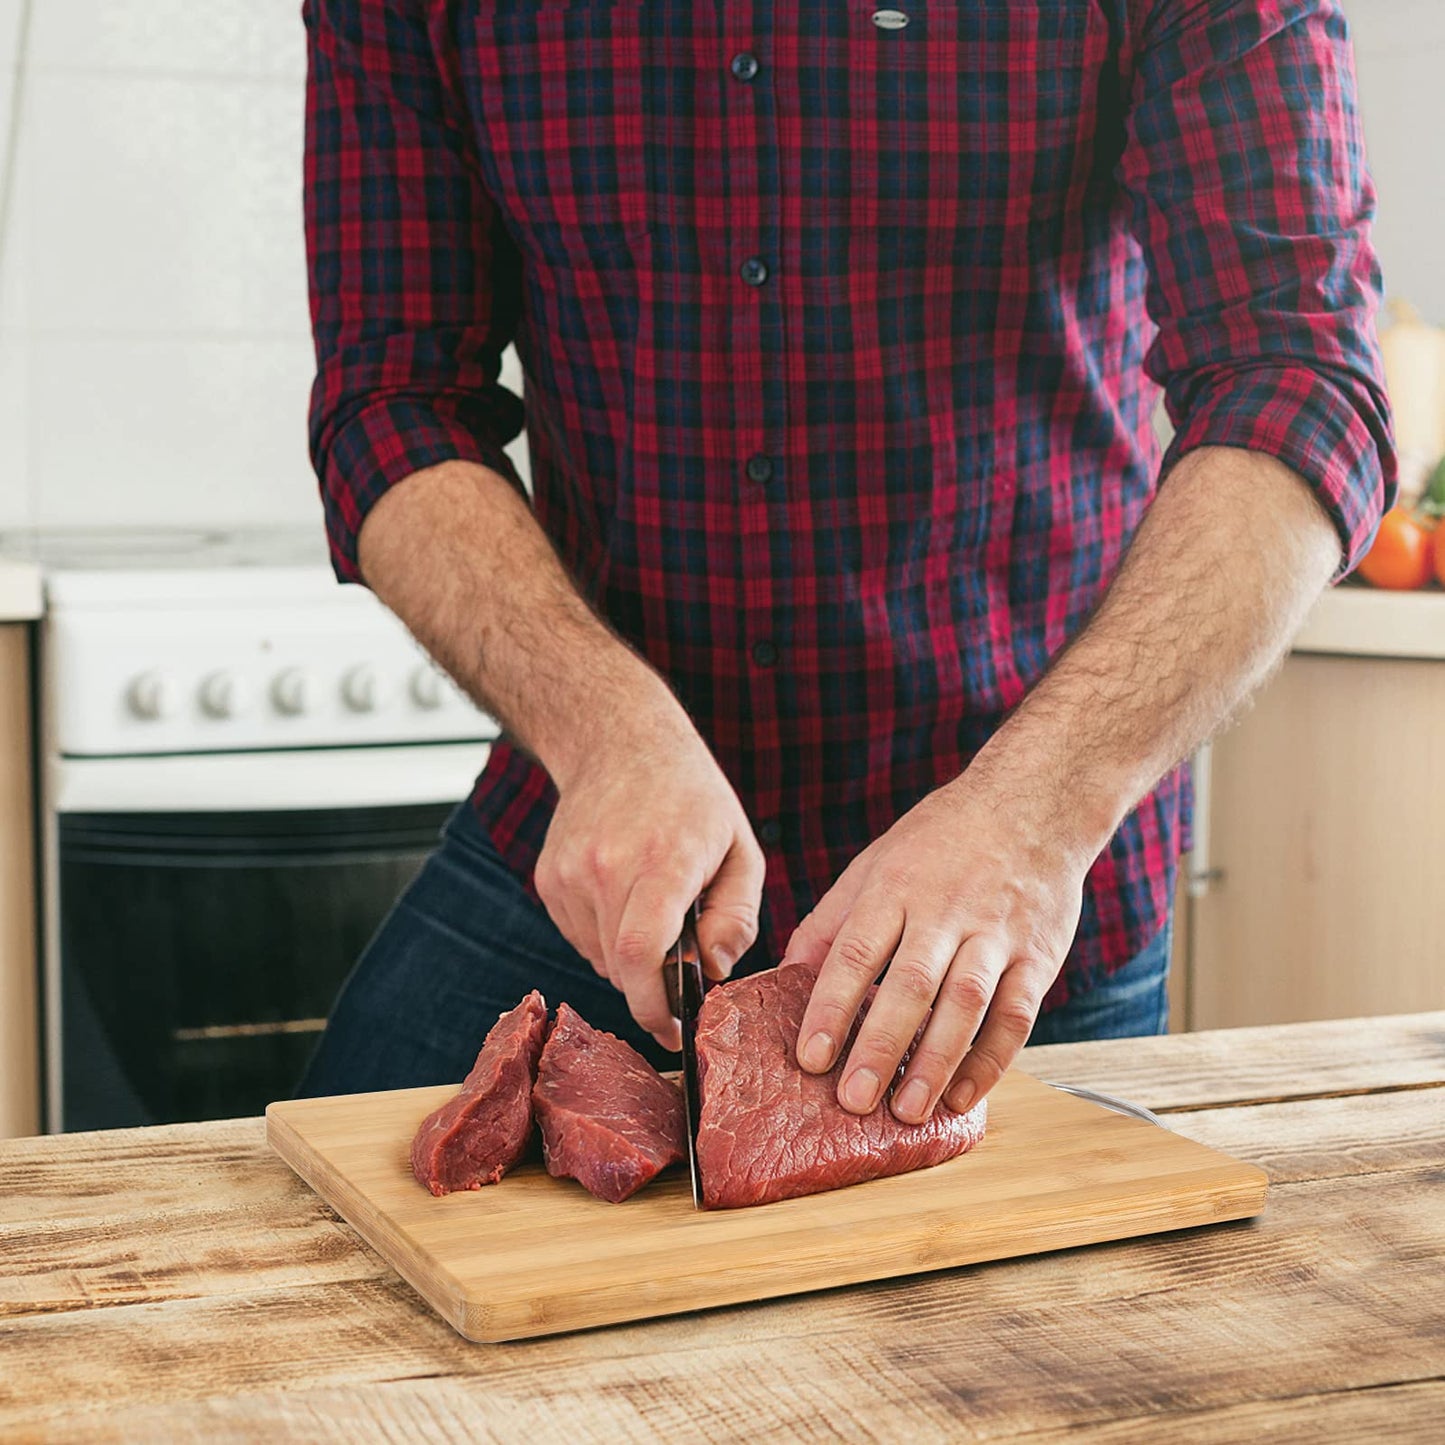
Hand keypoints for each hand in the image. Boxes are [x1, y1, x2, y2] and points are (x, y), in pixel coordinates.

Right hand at [534, 699, 764, 1050]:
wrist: (619, 741)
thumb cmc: (692, 797)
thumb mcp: (741, 851)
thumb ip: (737, 918)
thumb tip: (714, 973)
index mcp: (663, 860)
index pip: (643, 955)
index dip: (656, 1007)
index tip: (676, 1032)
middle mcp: (606, 867)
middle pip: (621, 967)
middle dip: (654, 988)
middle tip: (681, 972)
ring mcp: (570, 873)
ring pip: (600, 958)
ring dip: (631, 961)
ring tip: (656, 915)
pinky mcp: (549, 879)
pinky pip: (581, 937)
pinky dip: (607, 938)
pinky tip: (626, 900)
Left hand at [784, 771, 1088, 1120]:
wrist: (1032, 804)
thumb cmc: (940, 841)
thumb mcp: (875, 865)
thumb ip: (831, 922)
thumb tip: (784, 978)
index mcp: (894, 888)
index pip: (856, 951)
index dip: (832, 1007)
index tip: (811, 1057)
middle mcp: (944, 911)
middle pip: (910, 983)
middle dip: (880, 1046)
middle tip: (854, 1100)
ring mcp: (995, 934)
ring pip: (965, 1004)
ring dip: (935, 1062)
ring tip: (907, 1111)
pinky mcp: (1037, 956)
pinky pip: (1016, 1014)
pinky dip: (992, 1060)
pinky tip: (963, 1095)